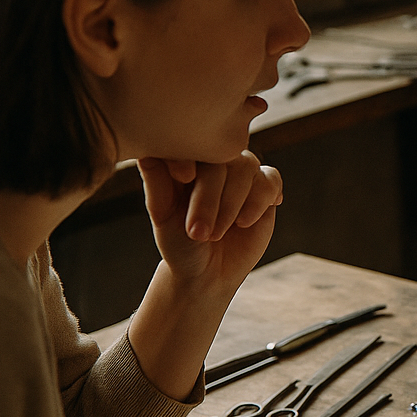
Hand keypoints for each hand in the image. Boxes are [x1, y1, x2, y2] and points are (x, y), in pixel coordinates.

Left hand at [138, 152, 281, 292]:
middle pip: (221, 157)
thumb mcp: (163, 218)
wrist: (208, 272)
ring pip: (246, 167)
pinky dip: (258, 201)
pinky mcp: (265, 187)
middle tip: (199, 233)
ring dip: (232, 204)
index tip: (184, 178)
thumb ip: (157, 185)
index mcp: (187, 162)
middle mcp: (216, 162)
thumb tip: (146, 155)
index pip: (191, 143)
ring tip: (217, 234)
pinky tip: (245, 222)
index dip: (189, 155)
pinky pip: (270, 180)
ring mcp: (242, 173)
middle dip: (210, 197)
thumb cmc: (180, 243)